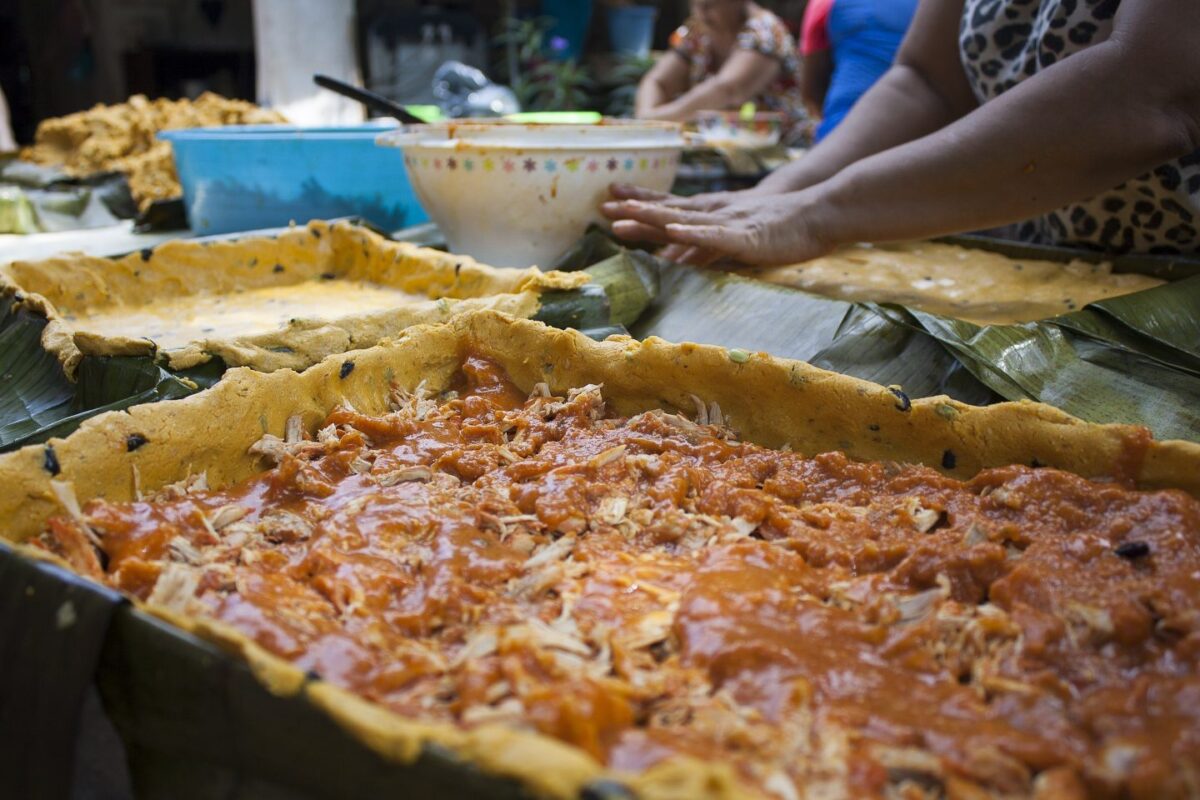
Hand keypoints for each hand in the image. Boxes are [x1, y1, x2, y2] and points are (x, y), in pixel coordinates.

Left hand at [601, 185, 834, 266]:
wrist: (820, 214)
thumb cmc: (783, 227)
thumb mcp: (737, 236)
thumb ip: (707, 245)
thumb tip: (675, 257)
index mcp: (713, 213)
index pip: (670, 207)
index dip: (641, 203)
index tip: (610, 199)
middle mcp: (715, 213)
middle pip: (668, 211)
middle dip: (635, 209)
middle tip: (603, 206)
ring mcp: (729, 223)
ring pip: (684, 219)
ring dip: (653, 218)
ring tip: (624, 216)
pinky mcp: (747, 237)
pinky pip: (716, 236)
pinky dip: (694, 234)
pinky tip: (674, 232)